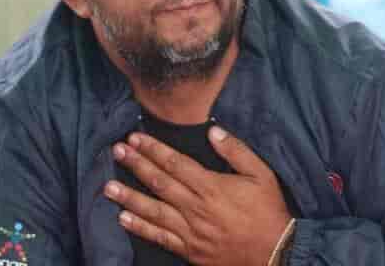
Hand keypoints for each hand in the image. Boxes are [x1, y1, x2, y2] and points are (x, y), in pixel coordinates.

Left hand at [104, 126, 291, 265]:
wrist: (276, 252)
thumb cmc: (269, 211)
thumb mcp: (262, 174)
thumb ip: (236, 151)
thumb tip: (213, 131)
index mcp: (212, 187)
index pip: (175, 163)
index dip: (153, 149)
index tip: (135, 138)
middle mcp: (196, 208)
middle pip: (159, 183)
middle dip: (136, 165)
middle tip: (116, 151)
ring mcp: (191, 231)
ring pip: (154, 211)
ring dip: (129, 197)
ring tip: (108, 186)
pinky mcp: (189, 250)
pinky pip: (160, 237)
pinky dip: (140, 228)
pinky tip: (123, 219)